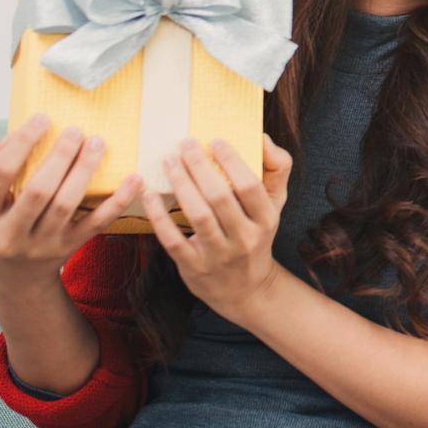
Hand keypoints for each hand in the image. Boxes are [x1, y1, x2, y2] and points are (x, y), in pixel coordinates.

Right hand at [0, 112, 144, 286]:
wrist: (15, 279)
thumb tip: (16, 132)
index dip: (21, 142)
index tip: (43, 118)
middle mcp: (8, 235)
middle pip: (37, 190)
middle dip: (59, 156)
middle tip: (76, 130)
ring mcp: (40, 245)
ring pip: (66, 204)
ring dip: (85, 170)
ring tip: (97, 142)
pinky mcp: (68, 248)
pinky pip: (97, 223)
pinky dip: (118, 200)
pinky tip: (134, 179)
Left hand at [141, 132, 292, 323]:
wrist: (246, 290)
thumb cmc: (257, 234)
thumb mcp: (275, 204)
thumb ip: (277, 168)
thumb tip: (261, 138)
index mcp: (266, 219)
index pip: (250, 186)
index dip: (232, 161)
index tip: (215, 140)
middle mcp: (245, 238)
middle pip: (220, 197)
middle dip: (199, 167)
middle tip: (184, 144)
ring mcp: (219, 255)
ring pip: (198, 216)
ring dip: (180, 185)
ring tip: (168, 161)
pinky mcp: (194, 268)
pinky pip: (173, 240)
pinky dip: (159, 216)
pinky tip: (150, 195)